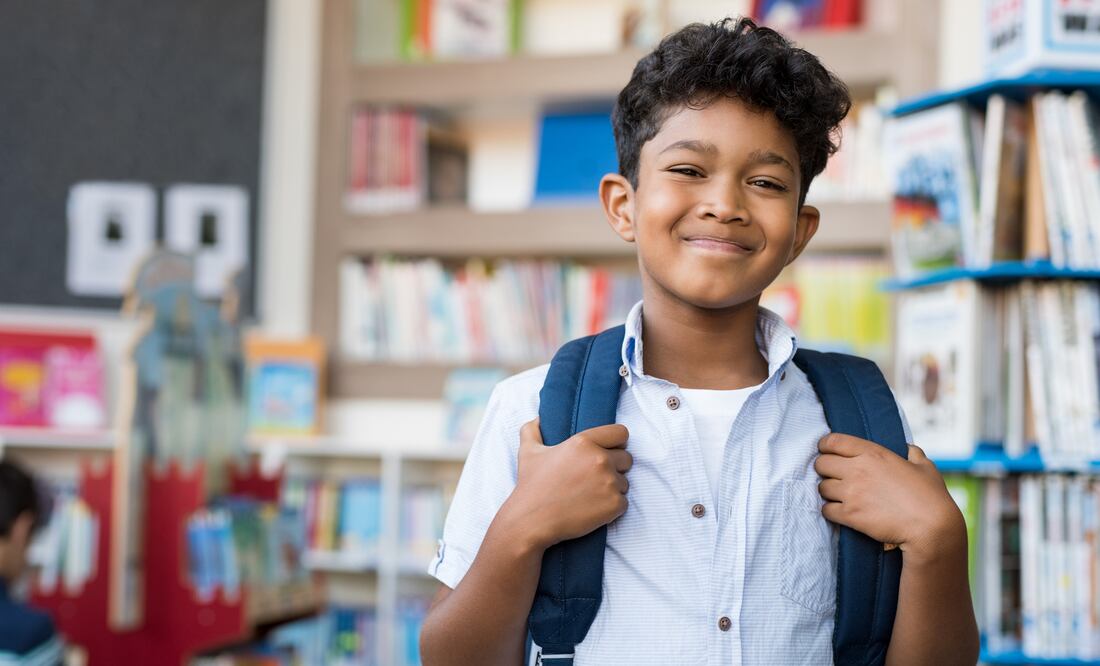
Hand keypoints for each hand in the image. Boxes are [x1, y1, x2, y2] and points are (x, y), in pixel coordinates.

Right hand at [503, 418, 631, 549]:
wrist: (531, 521)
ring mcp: (609, 482)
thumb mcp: (528, 452)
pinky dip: (612, 507)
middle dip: (615, 467)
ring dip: (612, 489)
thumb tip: (539, 419)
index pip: (621, 433)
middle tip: (594, 479)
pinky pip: (623, 503)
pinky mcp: (614, 505)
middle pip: (626, 458)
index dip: (616, 443)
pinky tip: (593, 509)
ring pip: (624, 482)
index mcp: (584, 442)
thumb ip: (533, 430)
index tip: (608, 451)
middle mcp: (600, 459)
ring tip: (590, 495)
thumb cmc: (531, 486)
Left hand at [814, 434, 964, 562]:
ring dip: (828, 491)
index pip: (833, 441)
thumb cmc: (931, 497)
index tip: (826, 451)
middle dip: (825, 469)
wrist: (931, 528)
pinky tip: (841, 512)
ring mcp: (852, 492)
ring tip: (839, 495)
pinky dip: (831, 511)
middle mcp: (858, 470)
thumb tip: (908, 449)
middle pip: (821, 463)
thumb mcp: (925, 467)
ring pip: (822, 487)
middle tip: (833, 476)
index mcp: (873, 453)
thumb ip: (913, 454)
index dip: (825, 446)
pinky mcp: (850, 515)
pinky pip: (826, 509)